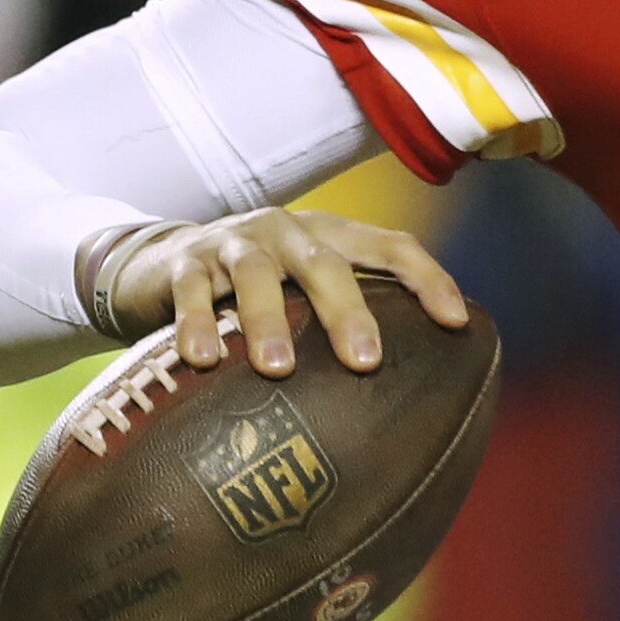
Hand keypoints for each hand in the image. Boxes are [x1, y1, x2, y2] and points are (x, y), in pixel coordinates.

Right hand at [111, 209, 467, 378]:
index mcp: (330, 235)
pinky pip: (191, 292)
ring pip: (256, 274)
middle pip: (325, 263)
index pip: (391, 246)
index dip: (427, 278)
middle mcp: (288, 232)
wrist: (163, 261)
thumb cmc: (258, 286)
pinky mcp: (184, 265)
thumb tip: (416, 388)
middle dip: (347, 311)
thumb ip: (347, 318)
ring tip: (278, 368)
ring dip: (268, 320)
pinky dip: (197, 324)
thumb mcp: (306, 287)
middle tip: (365, 362)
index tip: (456, 323)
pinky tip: (203, 360)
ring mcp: (234, 244)